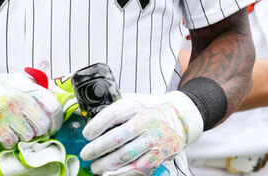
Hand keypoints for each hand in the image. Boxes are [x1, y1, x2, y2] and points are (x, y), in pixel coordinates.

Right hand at [0, 69, 62, 147]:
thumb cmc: (0, 85)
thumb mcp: (21, 80)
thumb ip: (38, 88)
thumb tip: (58, 95)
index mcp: (27, 88)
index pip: (53, 107)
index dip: (57, 119)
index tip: (54, 124)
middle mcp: (19, 101)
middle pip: (42, 125)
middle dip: (41, 129)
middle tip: (36, 128)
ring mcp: (6, 114)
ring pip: (28, 136)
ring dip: (25, 134)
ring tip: (19, 127)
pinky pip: (11, 141)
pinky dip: (11, 139)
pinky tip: (8, 132)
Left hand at [79, 91, 202, 175]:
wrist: (181, 118)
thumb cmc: (153, 110)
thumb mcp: (136, 100)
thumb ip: (116, 107)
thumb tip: (88, 113)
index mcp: (138, 106)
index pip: (114, 114)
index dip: (97, 124)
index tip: (86, 134)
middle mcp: (146, 122)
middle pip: (117, 138)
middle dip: (97, 148)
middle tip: (86, 154)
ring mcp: (153, 140)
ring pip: (126, 156)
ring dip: (106, 164)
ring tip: (95, 167)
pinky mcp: (158, 156)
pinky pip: (137, 168)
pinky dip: (121, 174)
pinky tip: (109, 174)